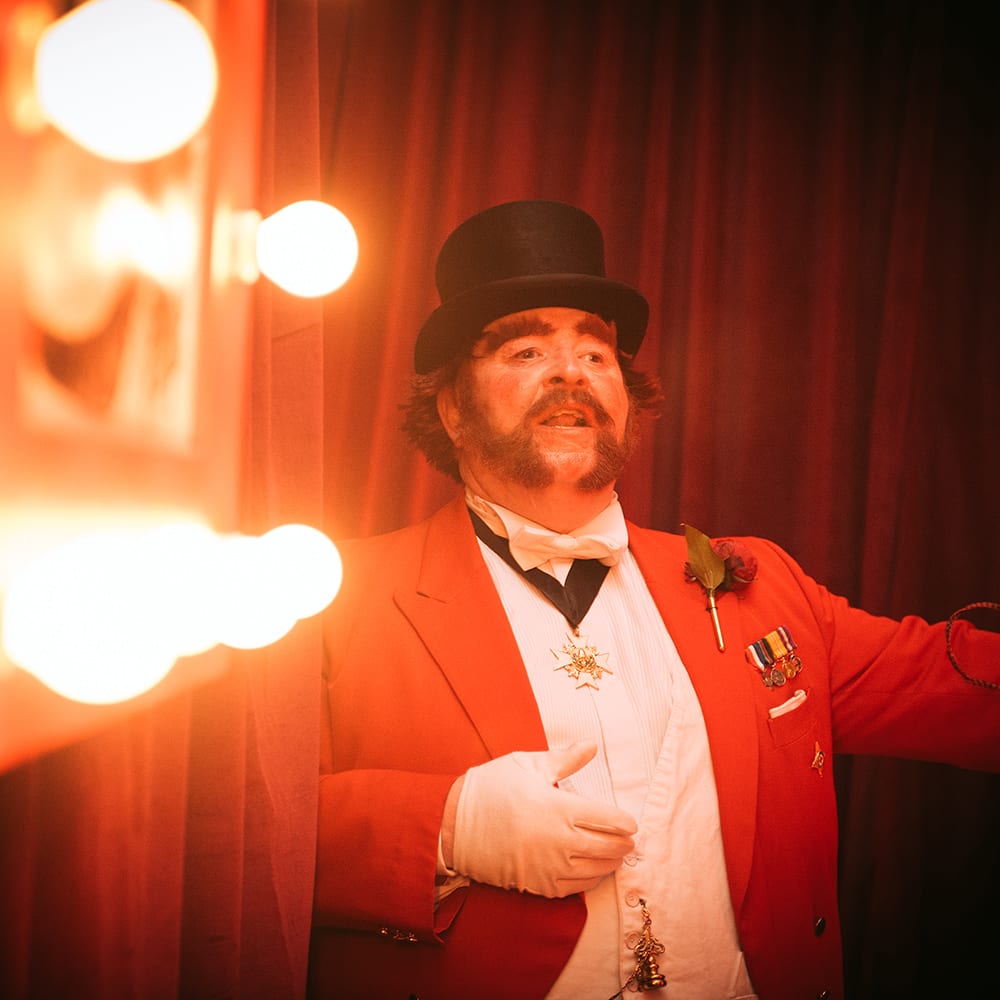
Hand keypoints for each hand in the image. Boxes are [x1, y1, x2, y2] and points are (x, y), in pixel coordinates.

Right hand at [451, 742, 636, 897]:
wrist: (453, 824)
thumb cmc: (491, 788)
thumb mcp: (527, 765)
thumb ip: (564, 759)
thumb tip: (592, 746)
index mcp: (558, 808)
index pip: (607, 820)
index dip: (624, 822)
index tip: (631, 822)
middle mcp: (558, 841)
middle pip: (607, 848)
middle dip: (623, 844)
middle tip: (630, 840)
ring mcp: (548, 867)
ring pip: (594, 871)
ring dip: (610, 863)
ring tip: (617, 856)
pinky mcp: (537, 885)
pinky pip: (574, 888)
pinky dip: (589, 880)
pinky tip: (592, 872)